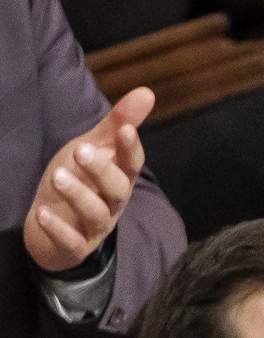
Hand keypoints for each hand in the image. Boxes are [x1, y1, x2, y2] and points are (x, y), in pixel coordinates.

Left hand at [23, 86, 150, 272]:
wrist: (54, 226)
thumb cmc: (79, 181)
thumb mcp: (93, 149)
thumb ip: (117, 123)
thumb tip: (147, 92)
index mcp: (119, 178)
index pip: (132, 163)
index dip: (130, 148)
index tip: (124, 129)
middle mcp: (112, 202)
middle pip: (118, 189)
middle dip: (101, 170)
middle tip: (80, 151)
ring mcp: (94, 226)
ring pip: (96, 214)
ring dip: (79, 196)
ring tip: (58, 177)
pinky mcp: (74, 246)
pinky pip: (71, 241)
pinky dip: (59, 229)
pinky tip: (43, 212)